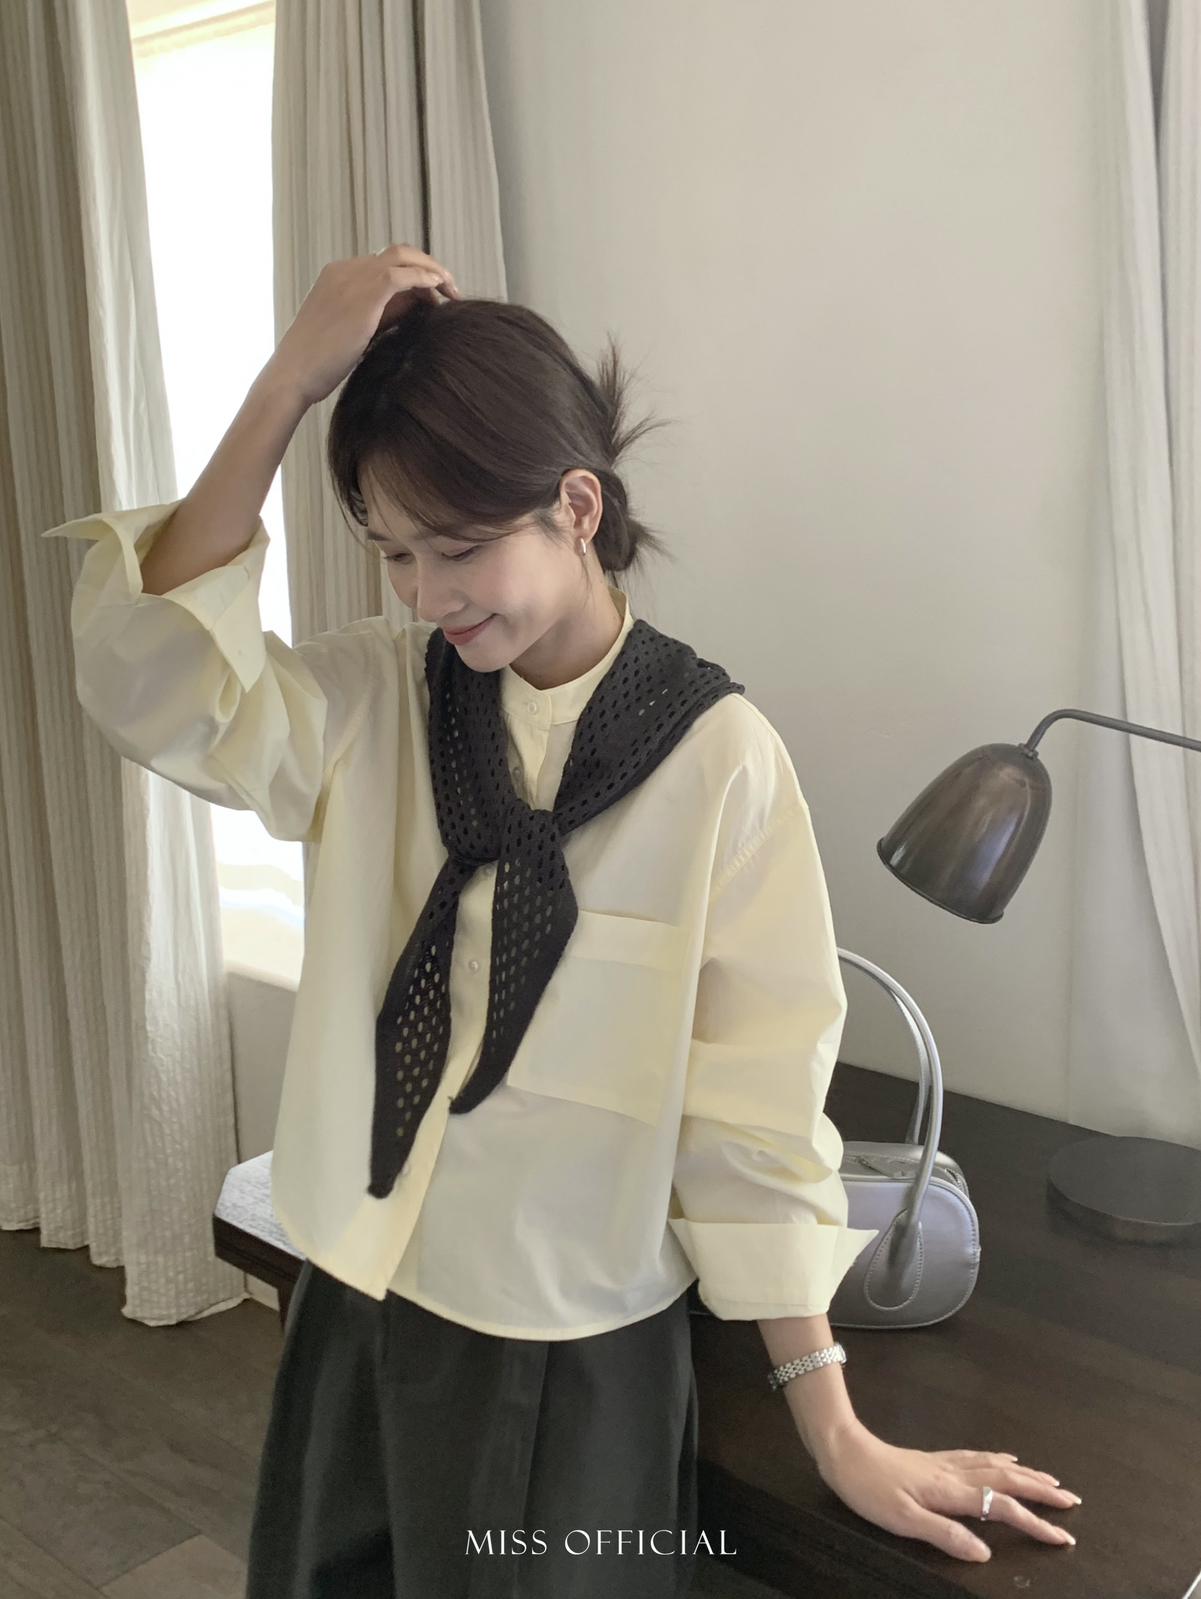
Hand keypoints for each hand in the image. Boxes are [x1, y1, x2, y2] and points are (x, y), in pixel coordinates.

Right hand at [269, 244, 461, 407]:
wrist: (294, 375)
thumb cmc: (319, 365)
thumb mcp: (352, 333)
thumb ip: (381, 316)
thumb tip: (415, 308)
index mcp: (338, 276)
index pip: (385, 264)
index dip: (413, 276)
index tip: (432, 297)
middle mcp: (345, 270)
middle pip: (397, 254)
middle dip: (428, 266)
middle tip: (451, 289)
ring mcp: (352, 278)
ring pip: (403, 257)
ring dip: (433, 270)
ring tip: (452, 292)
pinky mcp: (363, 294)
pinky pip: (403, 274)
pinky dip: (426, 278)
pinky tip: (441, 291)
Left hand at [813, 1421, 1079, 1563]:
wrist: (844, 1451)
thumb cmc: (869, 1489)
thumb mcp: (903, 1520)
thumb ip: (945, 1534)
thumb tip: (984, 1553)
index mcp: (951, 1492)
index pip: (1003, 1508)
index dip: (1035, 1523)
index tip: (1064, 1537)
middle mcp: (955, 1473)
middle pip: (1008, 1480)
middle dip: (1042, 1492)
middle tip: (1073, 1503)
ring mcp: (946, 1463)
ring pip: (997, 1465)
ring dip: (1028, 1474)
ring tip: (1052, 1482)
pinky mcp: (935, 1458)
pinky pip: (978, 1456)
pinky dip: (1000, 1459)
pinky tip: (1006, 1458)